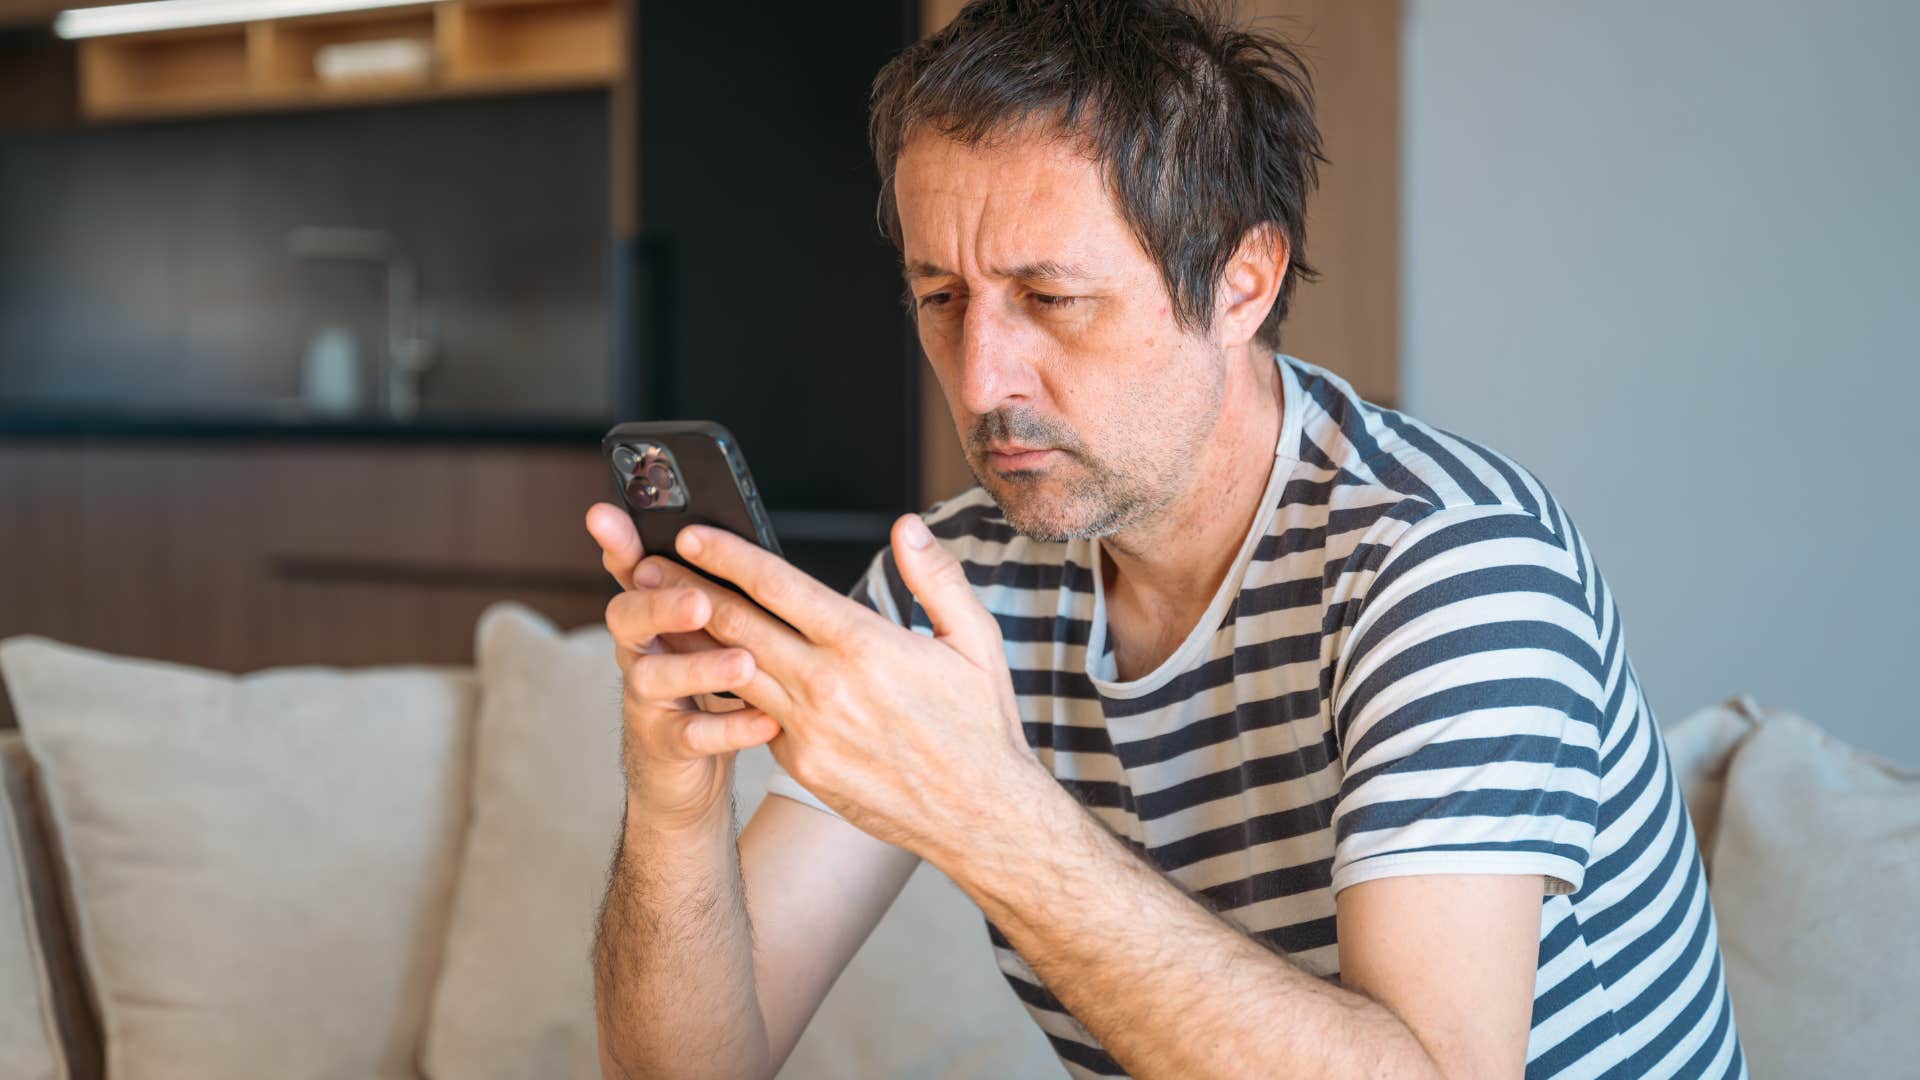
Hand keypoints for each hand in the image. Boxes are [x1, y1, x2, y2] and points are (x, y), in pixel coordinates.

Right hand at [585, 502, 779, 831]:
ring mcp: (647, 698)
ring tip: (744, 663)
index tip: (604, 515)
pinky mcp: (665, 744)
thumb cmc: (710, 683)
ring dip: (699, 667)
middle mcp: (640, 649)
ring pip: (653, 677)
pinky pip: (692, 735)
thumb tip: (743, 539)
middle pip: (628, 616)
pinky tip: (765, 720)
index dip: (616, 544)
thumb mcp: (713, 629)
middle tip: (700, 602)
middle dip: (660, 604)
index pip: (629, 568)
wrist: (691, 767)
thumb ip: (721, 589)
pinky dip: (729, 728)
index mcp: (653, 612)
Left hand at [663, 513, 1043, 857]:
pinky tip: (702, 669)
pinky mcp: (801, 766)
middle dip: (686, 590)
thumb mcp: (976, 640)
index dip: (729, 556)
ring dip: (689, 640)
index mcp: (866, 646)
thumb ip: (935, 578)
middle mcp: (827, 688)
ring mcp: (808, 732)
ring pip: (732, 673)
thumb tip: (905, 528)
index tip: (693, 534)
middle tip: (645, 563)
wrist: (980, 816)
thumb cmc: (981, 724)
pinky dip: (724, 689)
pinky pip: (755, 717)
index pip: (779, 587)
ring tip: (656, 612)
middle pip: (737, 626)